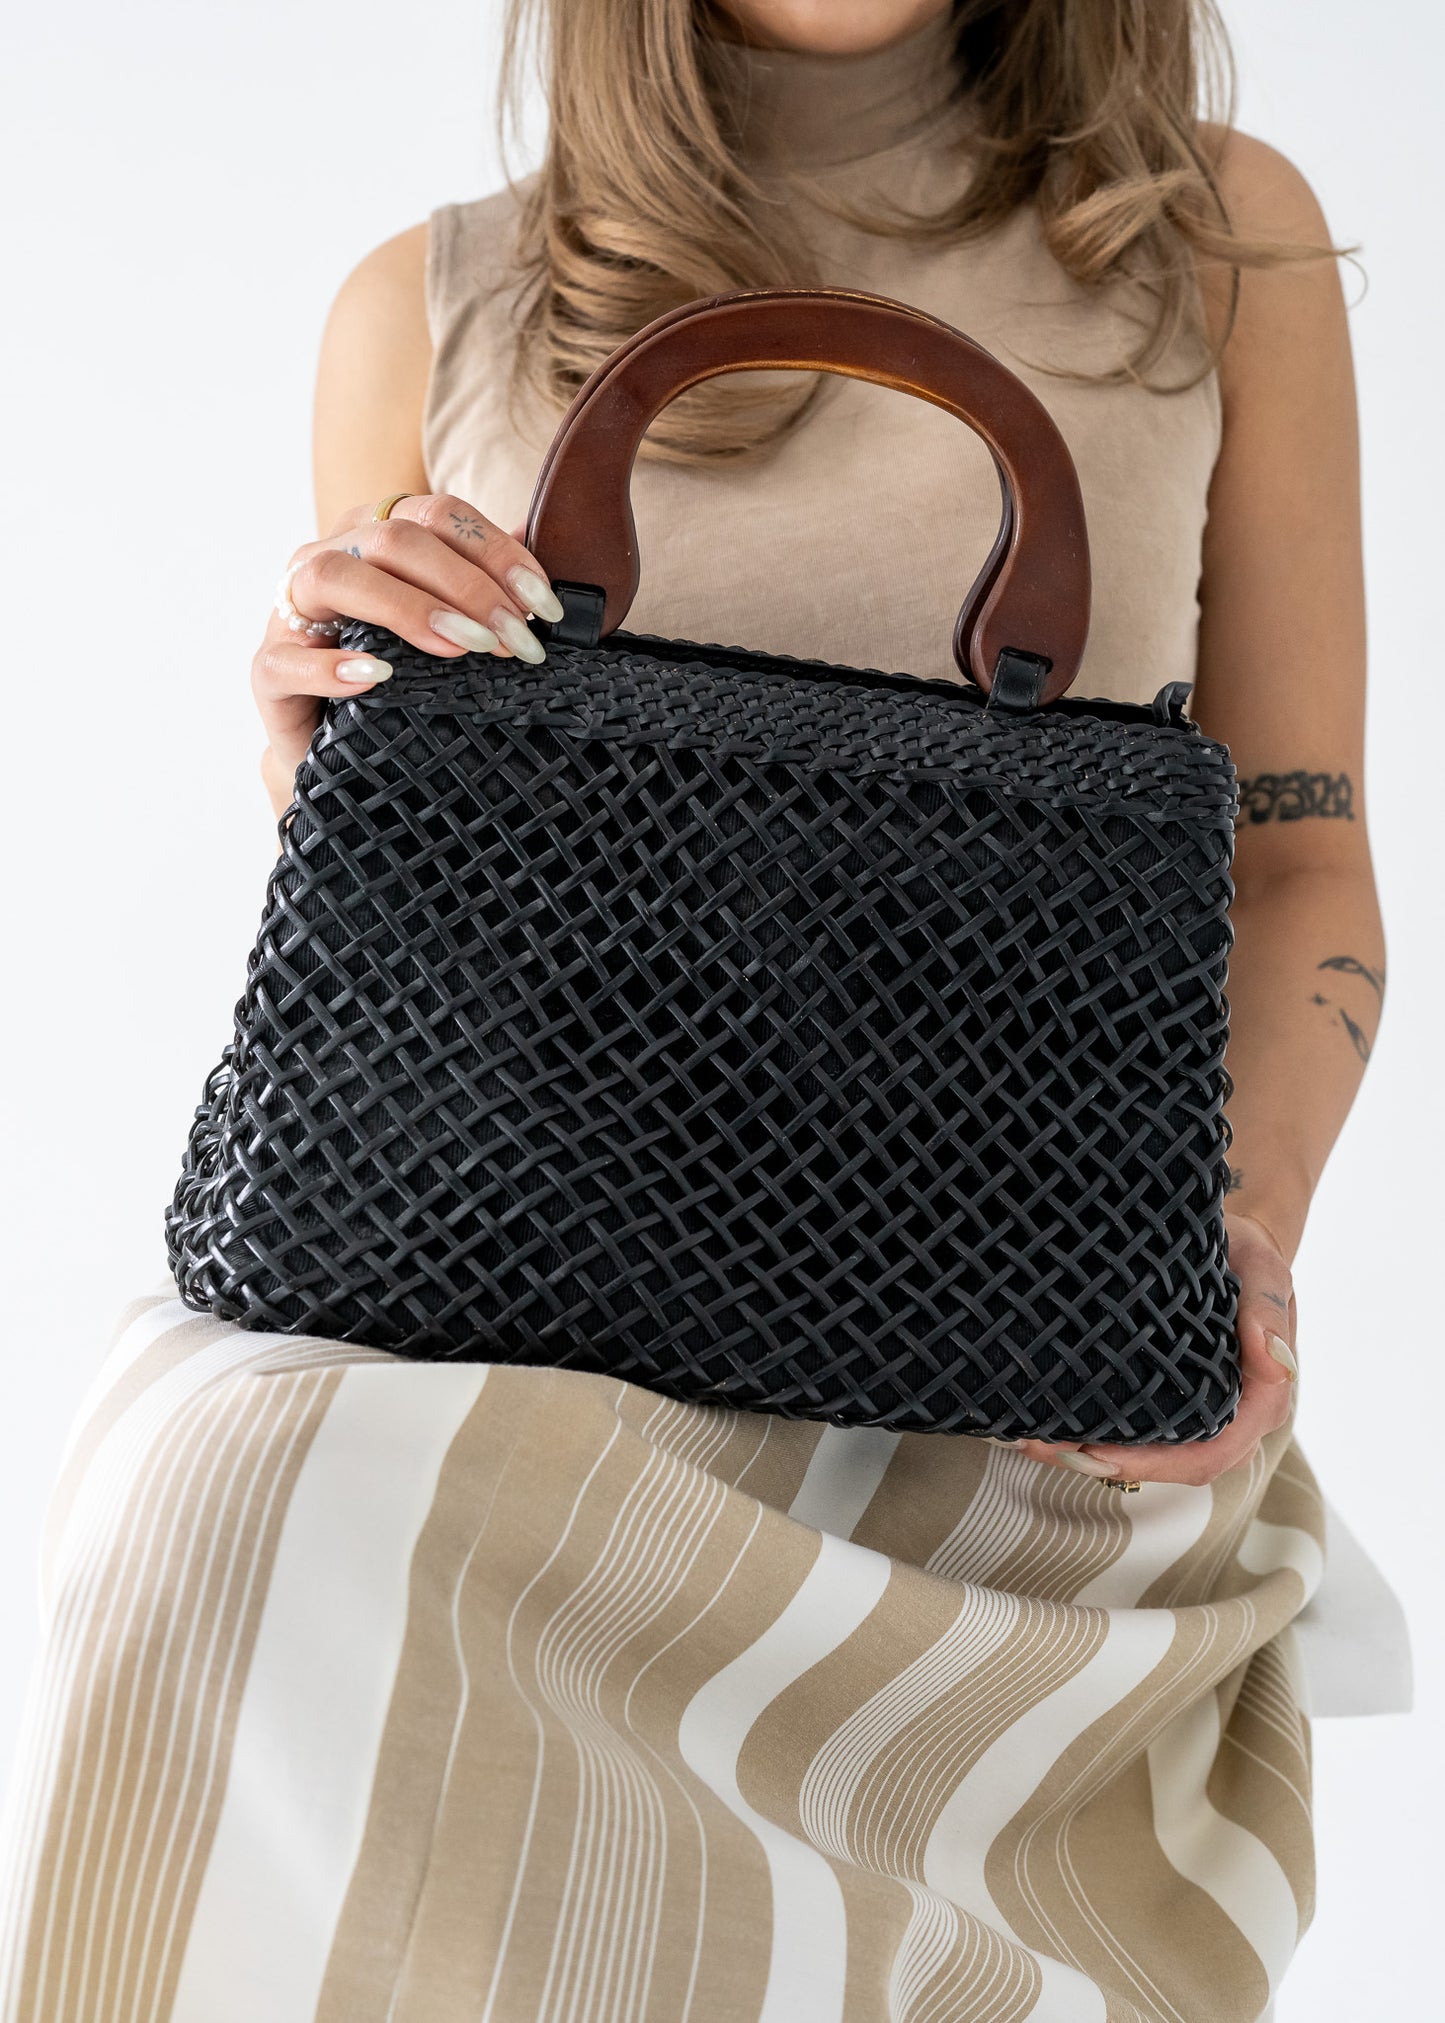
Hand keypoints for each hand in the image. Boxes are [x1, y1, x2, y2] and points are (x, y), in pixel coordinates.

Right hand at [254, 492, 563, 807]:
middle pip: (393, 539)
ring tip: (461, 650)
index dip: (494, 551)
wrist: (339, 750)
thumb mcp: (449, 629)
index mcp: (375, 534)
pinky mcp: (268, 671)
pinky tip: (378, 679)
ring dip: (407, 609)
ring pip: (334, 577)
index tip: (543, 604)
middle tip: (513, 641)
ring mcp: (290, 612)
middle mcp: (328, 555)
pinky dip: (333, 667)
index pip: (437, 514)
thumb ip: (487, 585)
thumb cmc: (401, 681)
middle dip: (464, 586)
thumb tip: (547, 544)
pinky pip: (289, 658)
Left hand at [1012, 1211, 1298, 1487]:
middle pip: (1172, 1464)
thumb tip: (1276, 1362)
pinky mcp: (1169, 1398)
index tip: (1099, 1453)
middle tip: (1045, 1447)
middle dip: (1107, 1463)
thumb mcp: (1264, 1269)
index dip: (1156, 1462)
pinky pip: (1135, 1429)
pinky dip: (1091, 1432)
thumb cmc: (1247, 1255)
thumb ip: (1269, 1311)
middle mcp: (1230, 1417)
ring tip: (1031, 1441)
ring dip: (1088, 1454)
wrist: (1229, 1242)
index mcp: (1261, 1398)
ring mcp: (1198, 1412)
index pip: (1212, 1450)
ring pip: (1147, 1454)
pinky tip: (1045, 1422)